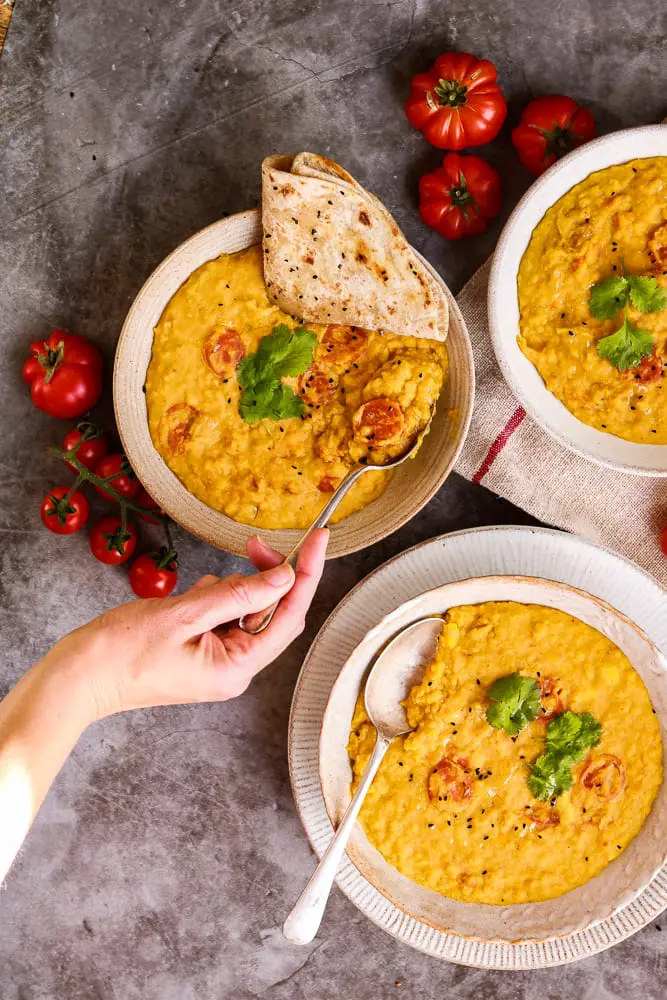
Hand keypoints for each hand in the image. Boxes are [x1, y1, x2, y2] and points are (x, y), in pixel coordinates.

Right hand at [43, 529, 328, 722]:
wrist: (77, 678)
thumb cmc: (119, 652)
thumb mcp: (183, 614)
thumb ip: (238, 595)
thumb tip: (284, 576)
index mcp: (235, 668)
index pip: (288, 616)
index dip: (306, 575)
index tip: (318, 540)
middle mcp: (233, 670)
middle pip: (271, 613)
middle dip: (266, 577)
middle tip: (253, 544)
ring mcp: (217, 663)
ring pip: (245, 612)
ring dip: (230, 590)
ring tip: (189, 597)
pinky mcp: (201, 653)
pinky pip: (223, 618)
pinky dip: (212, 599)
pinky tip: (186, 602)